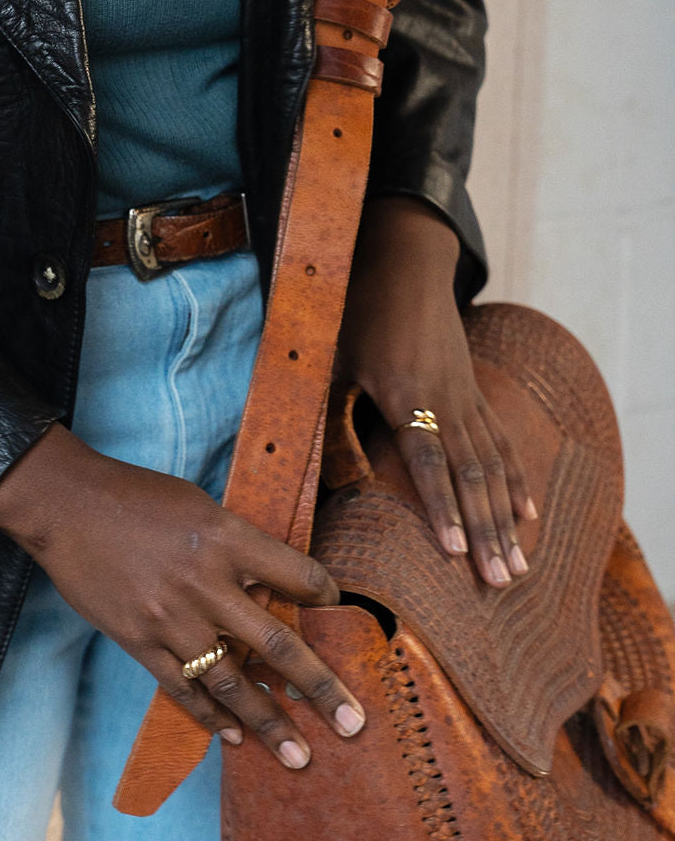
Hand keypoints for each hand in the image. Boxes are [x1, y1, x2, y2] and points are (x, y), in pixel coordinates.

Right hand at [0, 424, 365, 766]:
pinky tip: (232, 737)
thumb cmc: (136, 497)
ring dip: (267, 722)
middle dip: (320, 688)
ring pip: (230, 681)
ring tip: (297, 756)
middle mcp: (206, 583)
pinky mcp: (138, 640)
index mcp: (227, 538)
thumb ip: (236, 544)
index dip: (325, 595)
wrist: (67, 505)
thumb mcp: (199, 504)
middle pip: (276, 644)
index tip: (337, 608)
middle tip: (353, 725)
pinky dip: (208, 715)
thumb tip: (270, 582)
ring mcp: (170, 618)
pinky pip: (181, 687)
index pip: (298, 576)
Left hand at [337, 196, 536, 587]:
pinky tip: (526, 518)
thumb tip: (315, 471)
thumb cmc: (354, 310)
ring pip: (493, 466)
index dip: (441, 506)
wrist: (402, 259)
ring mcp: (465, 395)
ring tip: (517, 567)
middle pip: (471, 476)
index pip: (427, 460)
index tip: (453, 551)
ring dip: (504, 521)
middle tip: (500, 582)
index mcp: (404, 392)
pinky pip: (501, 444)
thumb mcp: (330, 359)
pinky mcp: (472, 392)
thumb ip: (328, 413)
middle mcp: (443, 398)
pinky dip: (515, 483)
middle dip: (486, 533)